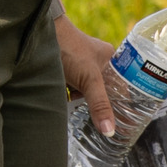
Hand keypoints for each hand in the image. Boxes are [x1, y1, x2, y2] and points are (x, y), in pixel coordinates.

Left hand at [55, 16, 117, 136]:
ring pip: (86, 91)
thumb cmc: (70, 50)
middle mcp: (97, 62)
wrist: (41, 34)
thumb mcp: (89, 80)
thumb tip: (110, 131)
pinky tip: (69, 106)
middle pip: (103, 91)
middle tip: (104, 128)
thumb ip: (99, 105)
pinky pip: (72, 89)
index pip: (122, 87)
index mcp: (111, 60)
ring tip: (86, 119)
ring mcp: (80, 66)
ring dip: (83, 102)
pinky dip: (70, 97)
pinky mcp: (65, 70)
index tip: (125, 126)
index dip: (123, 105)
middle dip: (100, 106)